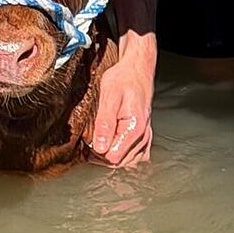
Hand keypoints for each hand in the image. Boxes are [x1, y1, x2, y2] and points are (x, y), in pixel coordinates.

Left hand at [89, 48, 154, 167]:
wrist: (137, 70)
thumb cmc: (124, 80)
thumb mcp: (109, 96)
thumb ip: (105, 123)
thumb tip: (100, 148)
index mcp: (135, 128)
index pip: (113, 157)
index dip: (97, 151)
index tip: (88, 140)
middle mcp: (143, 136)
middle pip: (119, 162)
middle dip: (101, 155)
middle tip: (90, 140)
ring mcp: (145, 138)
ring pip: (126, 162)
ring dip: (110, 155)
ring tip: (98, 140)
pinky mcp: (144, 137)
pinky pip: (133, 156)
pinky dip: (120, 153)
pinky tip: (111, 143)